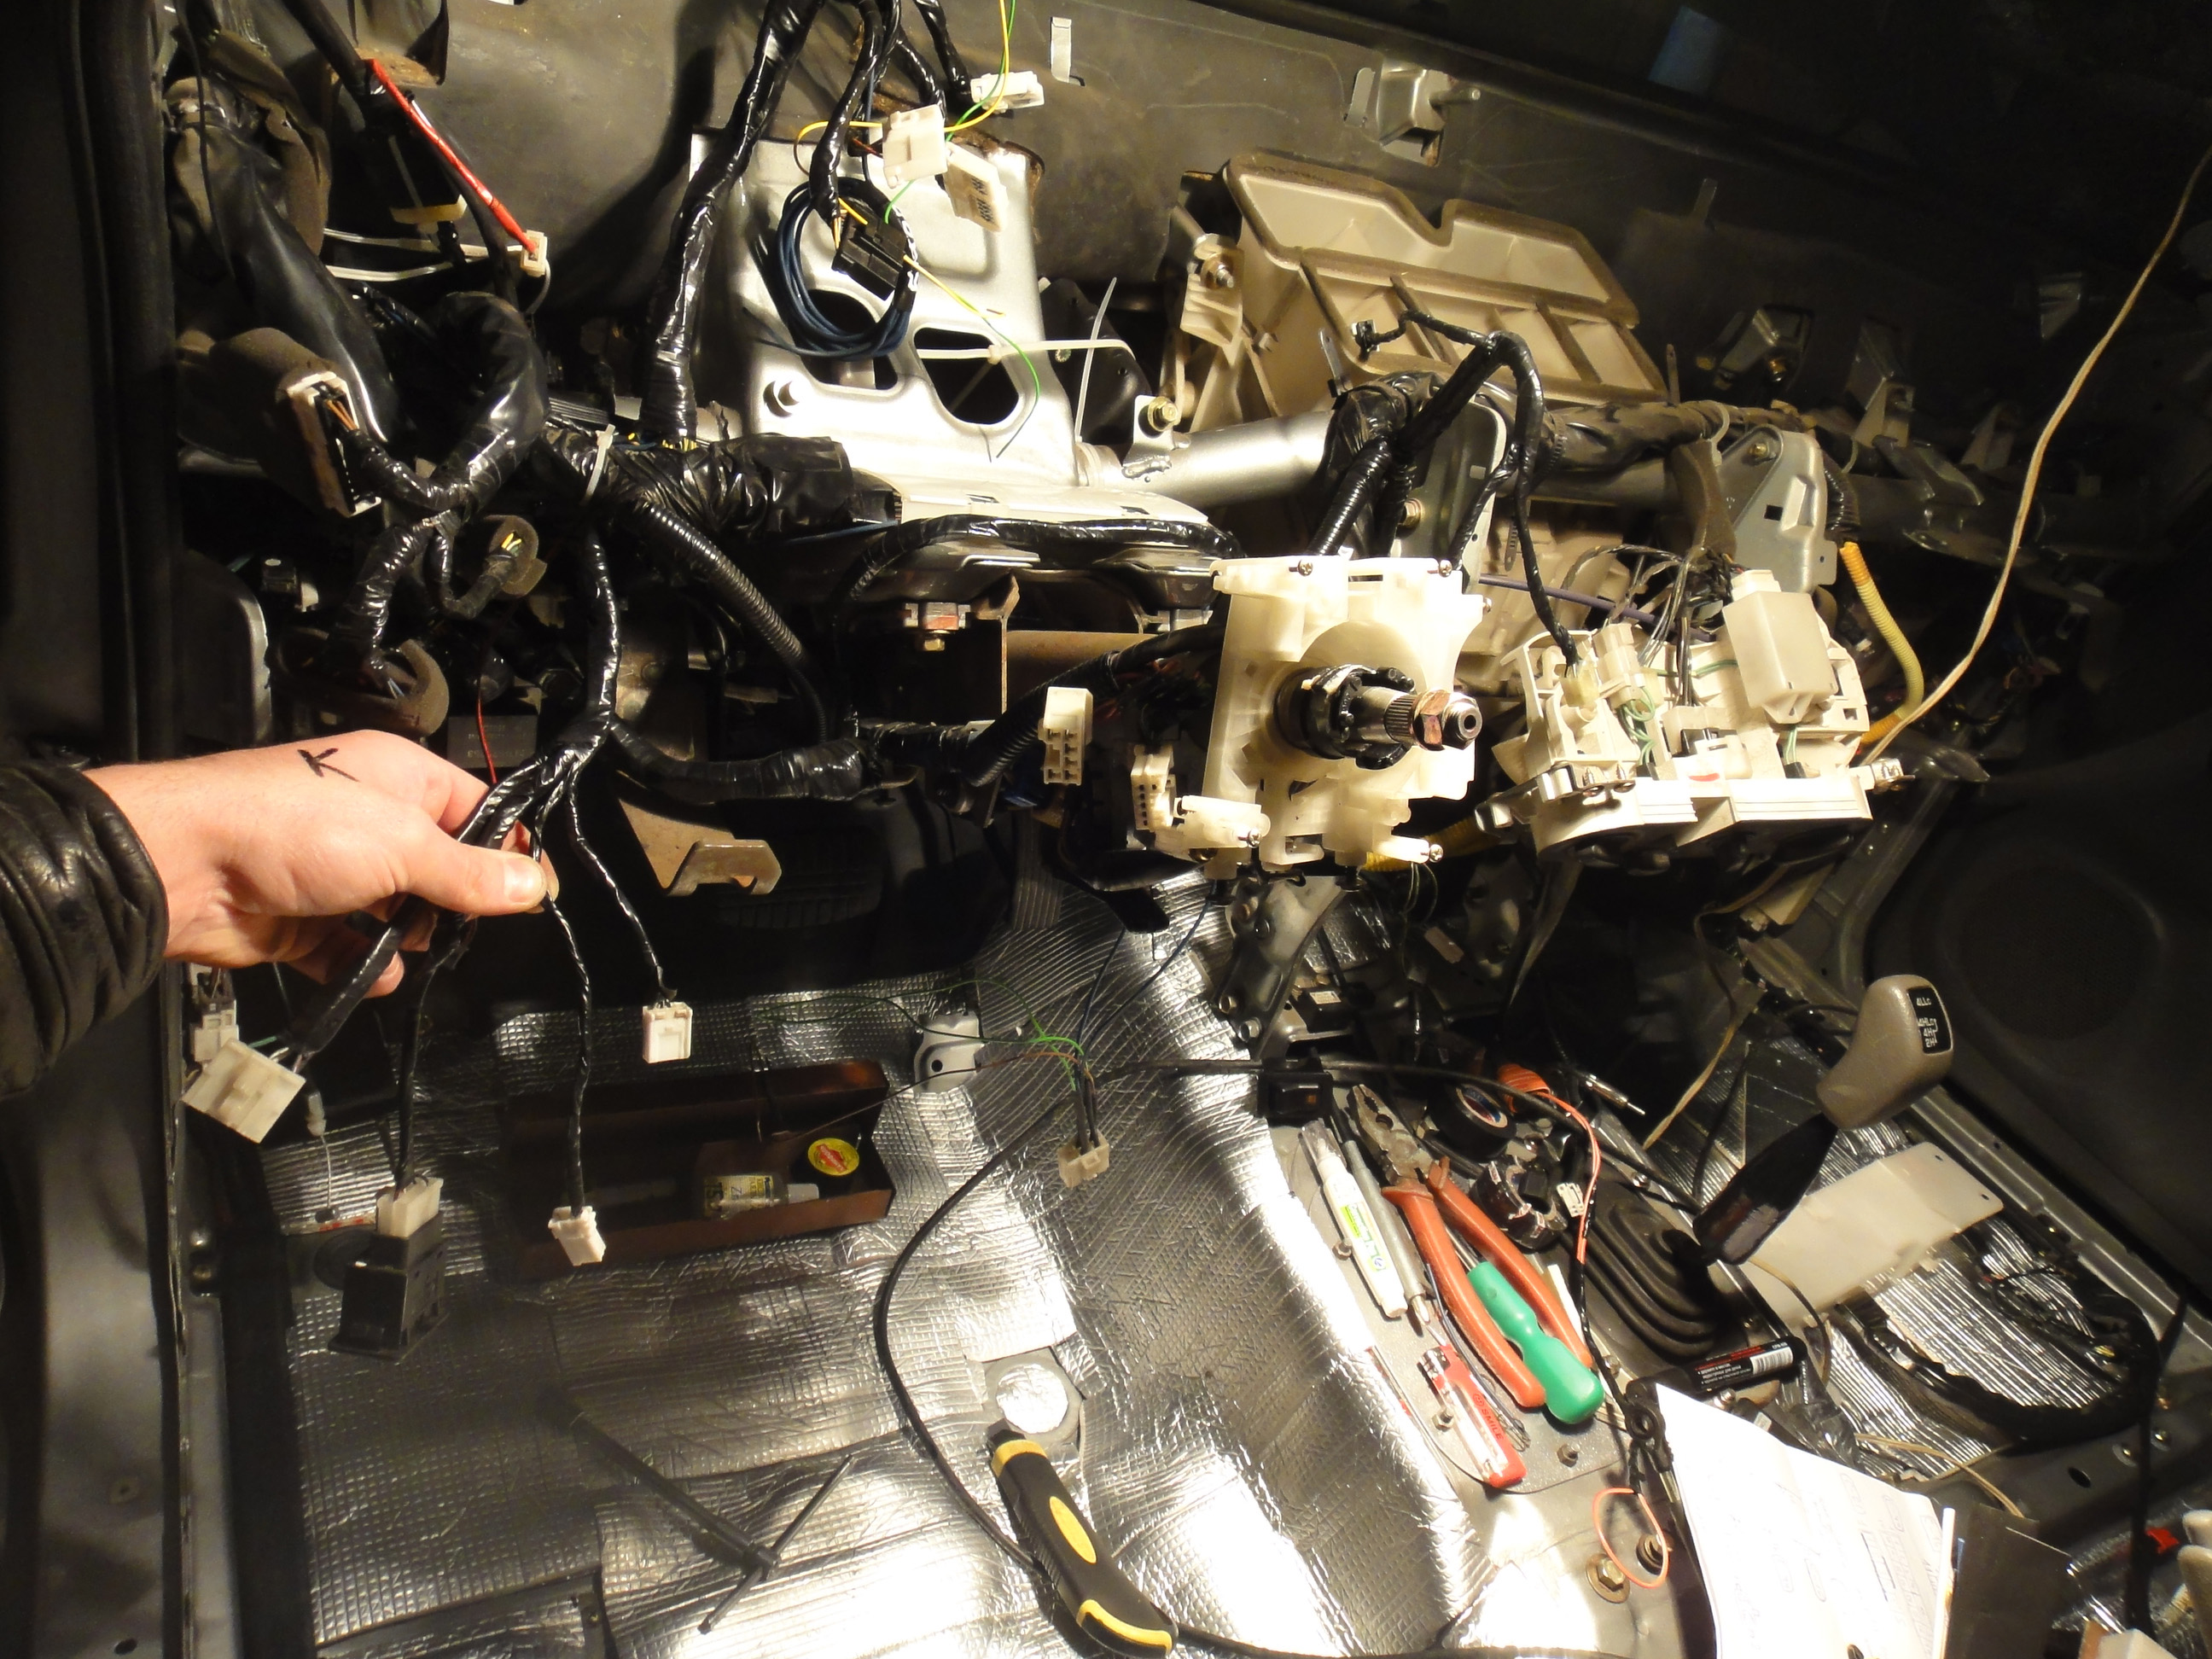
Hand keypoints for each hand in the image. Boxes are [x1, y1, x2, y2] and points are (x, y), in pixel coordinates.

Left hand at [88, 730, 546, 994]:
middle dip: (455, 902)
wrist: (184, 865)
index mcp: (400, 777)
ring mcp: (334, 872)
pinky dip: (364, 968)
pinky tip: (372, 974)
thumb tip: (535, 886)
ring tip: (408, 945)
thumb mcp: (401, 844)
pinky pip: (352, 952)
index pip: (477, 810)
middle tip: (462, 921)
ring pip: (400, 915)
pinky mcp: (304, 922)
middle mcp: (370, 820)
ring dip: (410, 939)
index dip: (509, 849)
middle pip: (441, 868)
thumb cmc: (291, 826)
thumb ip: (471, 873)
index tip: (535, 893)